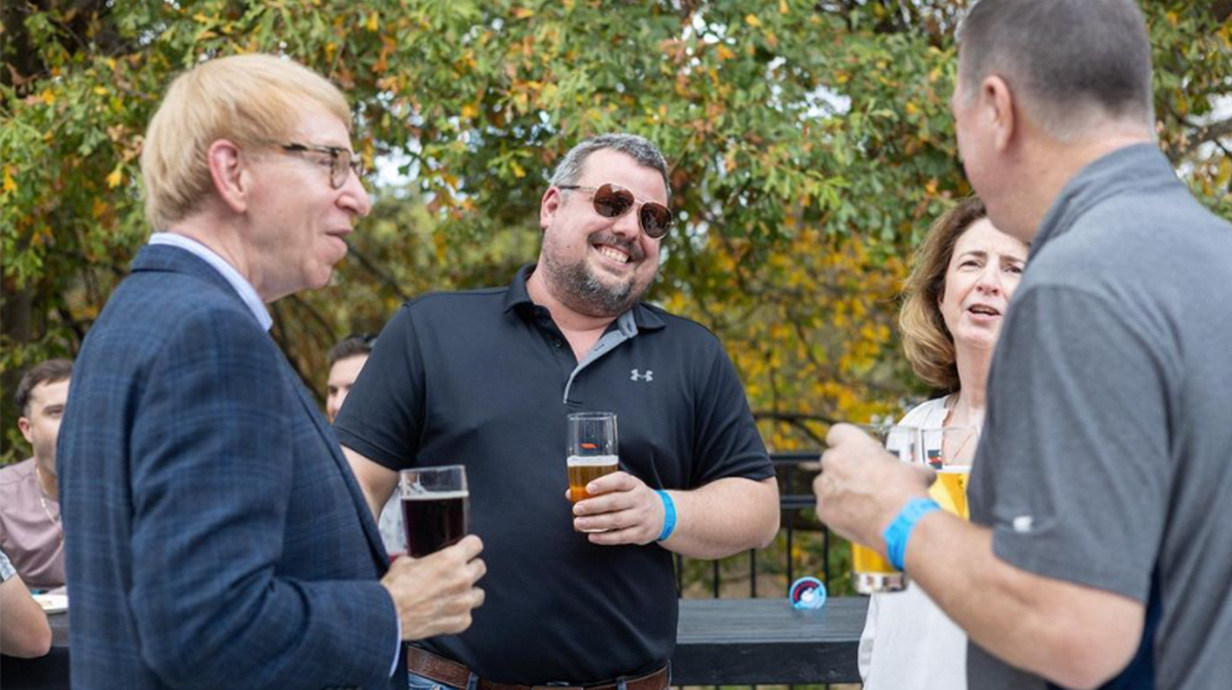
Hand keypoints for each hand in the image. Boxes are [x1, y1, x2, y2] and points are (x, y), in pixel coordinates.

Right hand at [381, 534, 485, 639]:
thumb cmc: (395, 590)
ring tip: (452, 596)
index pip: (476, 544)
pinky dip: (459, 615)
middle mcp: (462, 579)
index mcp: (451, 559)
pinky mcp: (461, 622)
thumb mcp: (405, 562)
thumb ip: (422, 560)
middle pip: (481, 567)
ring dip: (467, 593)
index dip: (469, 546)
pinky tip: (445, 613)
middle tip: (456, 574)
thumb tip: (422, 563)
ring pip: (479, 593)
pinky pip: (468, 615)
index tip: (466, 550)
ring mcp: (463, 602)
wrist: (388, 616)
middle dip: (469, 569)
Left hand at [567, 471, 664, 545]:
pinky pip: (621, 537)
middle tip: (577, 508)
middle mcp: (640, 499)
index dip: (603, 484)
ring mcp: (642, 517)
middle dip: (593, 505)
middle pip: (615, 502)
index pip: (620, 480)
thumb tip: (571, 494)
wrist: (662, 514)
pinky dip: (605, 537)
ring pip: (616, 520)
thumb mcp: (623, 488)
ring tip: (579, 523)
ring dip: (595, 522)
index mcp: (634, 484)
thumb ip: (600, 489)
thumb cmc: (634, 498)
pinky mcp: (641, 533)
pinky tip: (591, 535)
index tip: (588, 488)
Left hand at [813, 424, 933, 549]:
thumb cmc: (907, 492)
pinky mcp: (823, 509)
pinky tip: (858, 518)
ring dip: (838, 490)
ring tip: (861, 503)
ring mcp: (825, 486)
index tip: (856, 453)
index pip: (837, 434)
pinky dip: (839, 512)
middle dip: (843, 469)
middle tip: (862, 482)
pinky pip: (827, 508)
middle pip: (831, 460)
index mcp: (852, 443)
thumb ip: (909, 467)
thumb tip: (921, 473)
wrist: (901, 522)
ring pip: (826, 485)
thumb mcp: (915, 471)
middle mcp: (833, 460)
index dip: (846, 444)